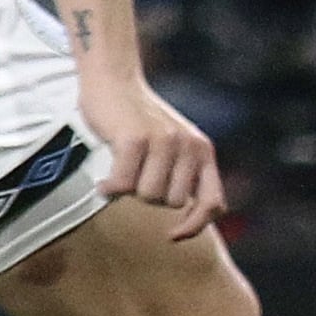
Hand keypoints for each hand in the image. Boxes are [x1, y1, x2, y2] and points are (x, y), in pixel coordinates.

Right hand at [81, 70, 224, 240]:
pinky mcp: (135, 138)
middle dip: (148, 195)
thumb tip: (191, 220)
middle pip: (170, 203)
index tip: (172, 235)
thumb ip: (185, 175)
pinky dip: (109, 188)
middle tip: (134, 172)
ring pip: (148, 196)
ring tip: (121, 168)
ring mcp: (163, 141)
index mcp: (202, 151)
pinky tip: (102, 180)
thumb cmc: (139, 121)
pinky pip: (123, 185)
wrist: (114, 80)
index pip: (213, 204)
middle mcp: (188, 146)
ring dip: (128, 190)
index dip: (195, 225)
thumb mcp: (175, 146)